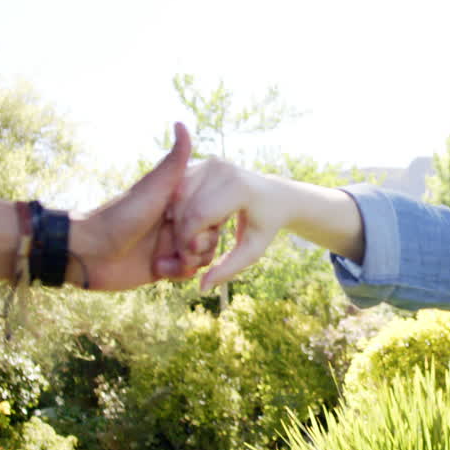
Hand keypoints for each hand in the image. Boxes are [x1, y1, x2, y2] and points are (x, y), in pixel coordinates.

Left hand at [71, 123, 219, 289]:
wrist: (89, 252)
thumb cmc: (121, 216)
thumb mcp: (154, 188)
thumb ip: (174, 160)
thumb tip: (182, 123)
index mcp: (177, 203)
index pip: (211, 212)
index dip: (210, 222)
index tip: (196, 227)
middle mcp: (176, 223)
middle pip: (210, 236)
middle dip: (201, 246)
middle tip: (182, 247)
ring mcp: (169, 245)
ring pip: (200, 257)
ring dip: (190, 262)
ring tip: (170, 261)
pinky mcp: (162, 268)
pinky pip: (185, 273)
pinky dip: (178, 274)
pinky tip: (160, 270)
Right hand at [169, 158, 291, 291]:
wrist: (274, 195)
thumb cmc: (264, 224)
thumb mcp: (252, 250)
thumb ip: (228, 269)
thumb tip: (201, 287)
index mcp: (238, 187)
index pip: (199, 216)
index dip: (188, 241)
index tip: (191, 259)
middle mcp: (222, 168)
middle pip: (183, 206)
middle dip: (180, 233)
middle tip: (190, 251)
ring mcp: (210, 162)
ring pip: (175, 196)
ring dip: (177, 221)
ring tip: (195, 235)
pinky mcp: (201, 162)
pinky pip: (176, 188)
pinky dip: (177, 208)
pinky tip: (191, 221)